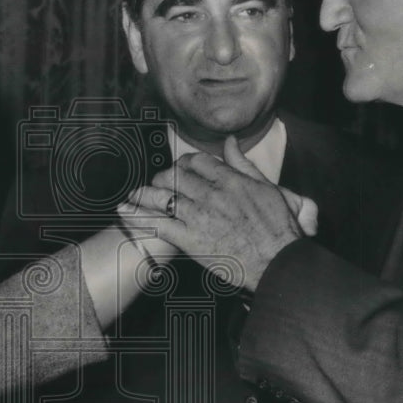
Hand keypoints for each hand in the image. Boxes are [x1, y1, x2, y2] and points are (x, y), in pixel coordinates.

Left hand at [117, 137, 309, 290]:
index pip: (196, 161)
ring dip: (143, 194)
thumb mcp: (267, 188)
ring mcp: (199, 216)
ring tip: (132, 196)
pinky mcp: (190, 238)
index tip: (181, 169)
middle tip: (158, 185)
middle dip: (163, 178)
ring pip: (161, 196)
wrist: (277, 261)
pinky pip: (157, 224)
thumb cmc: (278, 228)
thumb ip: (243, 164)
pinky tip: (124, 213)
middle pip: (174, 176)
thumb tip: (230, 141)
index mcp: (230, 180)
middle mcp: (210, 194)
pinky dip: (138, 217)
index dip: (184, 163)